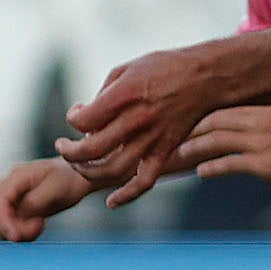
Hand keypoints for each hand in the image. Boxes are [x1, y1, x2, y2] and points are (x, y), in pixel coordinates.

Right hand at [0, 155, 94, 240]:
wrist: (77, 176)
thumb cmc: (68, 178)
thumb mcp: (54, 189)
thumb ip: (34, 202)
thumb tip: (20, 215)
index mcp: (16, 177)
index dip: (3, 221)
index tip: (16, 237)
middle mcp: (10, 188)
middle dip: (14, 228)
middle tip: (39, 227)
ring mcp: (14, 199)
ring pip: (4, 223)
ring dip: (19, 231)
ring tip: (40, 225)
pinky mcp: (20, 209)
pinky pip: (14, 226)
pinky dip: (23, 231)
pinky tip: (39, 226)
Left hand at [56, 43, 229, 206]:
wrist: (207, 77)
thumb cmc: (165, 68)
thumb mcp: (128, 69)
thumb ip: (104, 94)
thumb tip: (87, 117)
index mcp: (125, 95)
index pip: (84, 119)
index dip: (73, 118)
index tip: (78, 112)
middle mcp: (137, 119)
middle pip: (92, 148)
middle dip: (70, 151)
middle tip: (63, 146)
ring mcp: (153, 139)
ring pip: (112, 169)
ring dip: (88, 171)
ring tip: (79, 164)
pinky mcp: (165, 151)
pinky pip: (144, 181)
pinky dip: (126, 196)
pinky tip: (110, 201)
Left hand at [171, 104, 270, 198]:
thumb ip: (254, 125)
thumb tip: (227, 129)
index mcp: (264, 110)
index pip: (222, 107)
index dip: (198, 115)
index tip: (181, 121)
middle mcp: (262, 121)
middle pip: (215, 120)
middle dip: (191, 129)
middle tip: (172, 137)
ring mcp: (263, 142)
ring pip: (218, 140)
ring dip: (195, 147)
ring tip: (180, 154)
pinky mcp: (266, 164)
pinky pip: (230, 163)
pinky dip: (212, 168)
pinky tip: (202, 172)